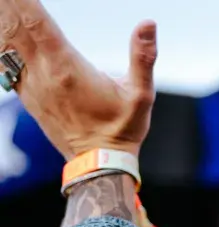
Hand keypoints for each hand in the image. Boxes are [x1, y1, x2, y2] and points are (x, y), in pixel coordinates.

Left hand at [0, 0, 157, 159]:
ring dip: (3, 22)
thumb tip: (149, 24)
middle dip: (10, 7)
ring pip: (6, 45)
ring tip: (2, 7)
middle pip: (16, 28)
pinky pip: (6, 64)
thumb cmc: (123, 129)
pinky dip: (2, 45)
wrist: (99, 164)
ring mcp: (32, 86)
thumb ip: (143, 58)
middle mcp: (43, 73)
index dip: (24, 3)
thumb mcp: (141, 95)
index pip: (37, 22)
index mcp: (67, 66)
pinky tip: (2, 33)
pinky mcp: (28, 96)